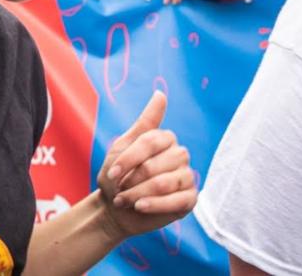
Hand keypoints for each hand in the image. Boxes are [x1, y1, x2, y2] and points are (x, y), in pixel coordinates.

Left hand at [96, 91, 196, 239]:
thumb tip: (161, 94)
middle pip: (155, 165)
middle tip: (120, 188)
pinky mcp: (190, 199)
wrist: (115, 208)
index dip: (129, 158)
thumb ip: (145, 123)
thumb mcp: (123, 146)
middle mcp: (180, 155)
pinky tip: (139, 207)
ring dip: (138, 194)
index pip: (150, 141)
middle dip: (132, 179)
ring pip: (164, 184)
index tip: (112, 172)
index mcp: (165, 139)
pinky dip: (154, 205)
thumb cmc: (118, 175)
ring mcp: (187, 177)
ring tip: (124, 200)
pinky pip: (176, 201)